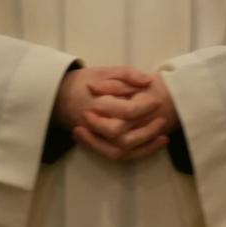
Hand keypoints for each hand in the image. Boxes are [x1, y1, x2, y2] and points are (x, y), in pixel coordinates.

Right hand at [56, 66, 171, 162]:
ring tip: (163, 132)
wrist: (62, 96)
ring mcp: (96, 137)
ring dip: (145, 144)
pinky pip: (119, 155)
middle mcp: (94, 124)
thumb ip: (127, 74)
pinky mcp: (100, 144)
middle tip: (161, 116)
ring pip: (121, 150)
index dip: (144, 108)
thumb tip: (148, 81)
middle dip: (146, 129)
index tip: (156, 100)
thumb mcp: (105, 71)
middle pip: (122, 135)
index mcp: (96, 103)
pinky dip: (140, 152)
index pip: (124, 111)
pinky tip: (157, 141)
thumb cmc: (86, 81)